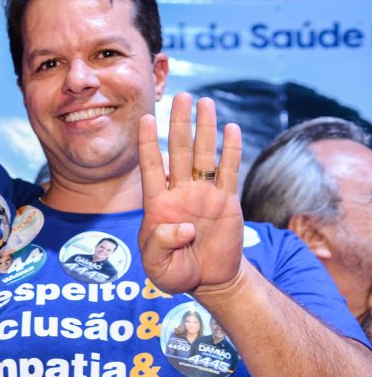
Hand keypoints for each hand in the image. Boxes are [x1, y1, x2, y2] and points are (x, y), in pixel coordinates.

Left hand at [138, 93, 242, 294]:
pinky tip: (231, 129)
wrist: (207, 280)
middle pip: (178, 152)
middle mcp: (179, 193)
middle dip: (179, 124)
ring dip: (204, 129)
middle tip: (181, 96)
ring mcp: (203, 194)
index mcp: (157, 205)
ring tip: (204, 102)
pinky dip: (230, 151)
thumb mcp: (157, 267)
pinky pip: (228, 171)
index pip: (149, 167)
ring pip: (203, 155)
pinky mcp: (226, 201)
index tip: (145, 118)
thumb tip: (182, 226)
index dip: (147, 144)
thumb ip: (160, 245)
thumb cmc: (175, 273)